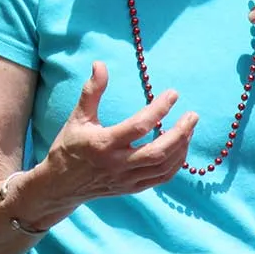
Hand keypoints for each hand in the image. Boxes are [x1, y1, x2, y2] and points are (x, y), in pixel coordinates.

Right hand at [43, 62, 197, 202]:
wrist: (61, 184)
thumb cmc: (69, 146)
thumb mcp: (77, 117)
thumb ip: (92, 91)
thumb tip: (100, 64)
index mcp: (104, 144)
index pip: (139, 126)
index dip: (159, 109)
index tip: (173, 94)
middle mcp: (118, 164)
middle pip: (158, 152)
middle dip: (180, 133)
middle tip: (193, 115)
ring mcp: (127, 179)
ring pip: (163, 167)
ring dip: (181, 147)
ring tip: (189, 128)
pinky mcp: (132, 188)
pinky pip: (161, 178)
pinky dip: (175, 164)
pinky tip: (180, 148)